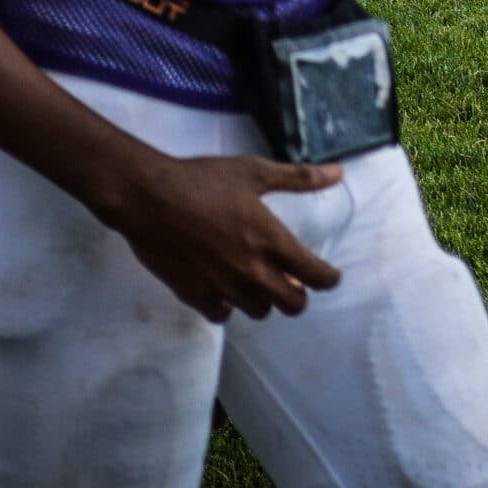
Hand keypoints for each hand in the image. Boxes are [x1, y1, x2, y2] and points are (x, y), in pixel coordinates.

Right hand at [101, 153, 344, 323]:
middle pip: (293, 305)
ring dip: (265, 299)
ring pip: (259, 312)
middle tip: (293, 280)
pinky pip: (223, 316)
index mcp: (272, 241)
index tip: (328, 275)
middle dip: (299, 294)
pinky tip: (226, 287)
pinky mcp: (194, 296)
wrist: (147, 197)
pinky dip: (229, 306)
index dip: (329, 279)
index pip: (317, 277)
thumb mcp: (254, 171)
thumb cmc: (202, 181)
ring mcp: (223, 288)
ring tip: (258, 280)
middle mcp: (252, 271)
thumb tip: (339, 174)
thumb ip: (299, 178)